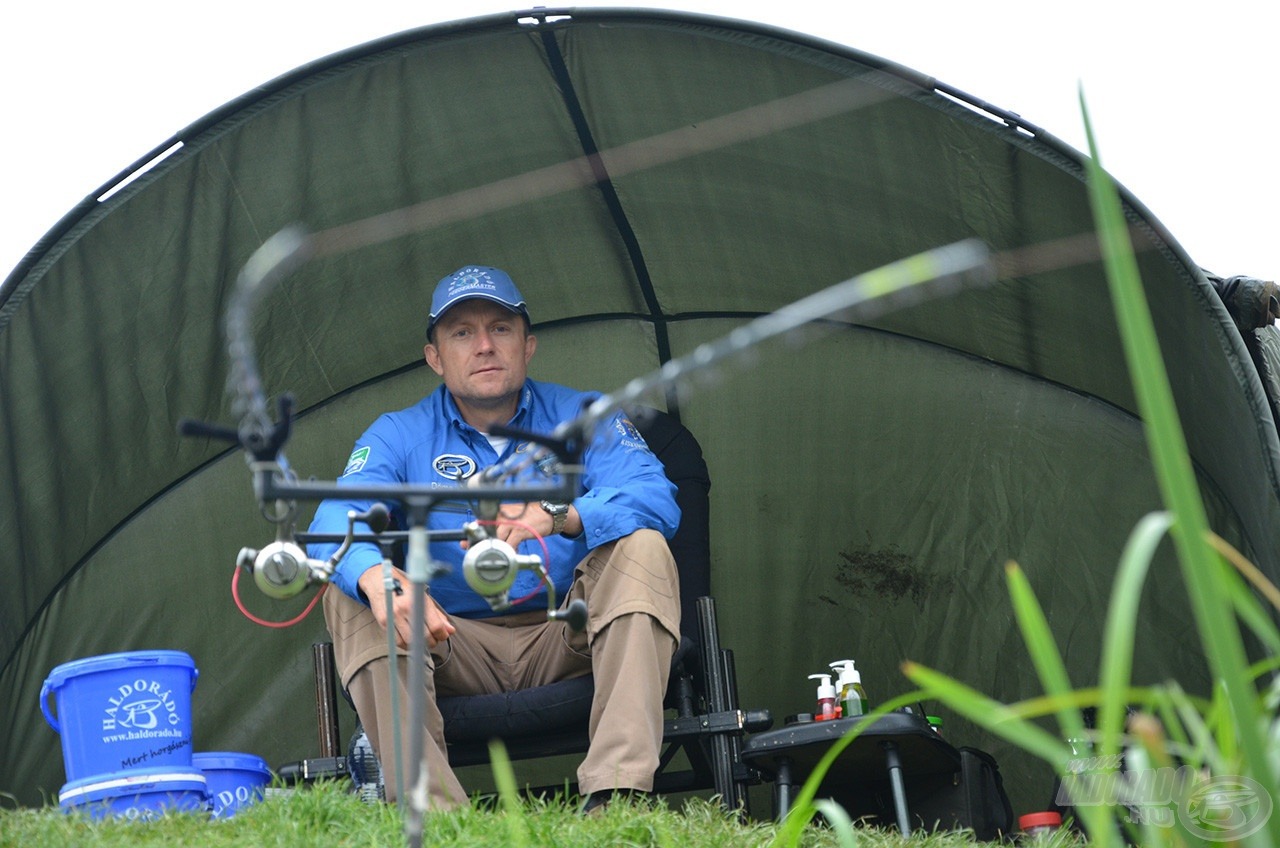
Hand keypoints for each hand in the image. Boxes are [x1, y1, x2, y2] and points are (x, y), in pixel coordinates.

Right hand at [357, 564, 455, 648]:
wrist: (380, 580)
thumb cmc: (405, 588)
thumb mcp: (423, 596)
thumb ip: (438, 615)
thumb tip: (450, 630)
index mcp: (419, 599)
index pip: (435, 626)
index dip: (442, 635)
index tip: (442, 635)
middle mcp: (406, 608)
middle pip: (424, 636)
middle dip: (432, 641)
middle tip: (433, 639)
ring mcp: (394, 616)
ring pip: (411, 642)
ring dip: (419, 645)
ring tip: (422, 640)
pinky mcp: (384, 623)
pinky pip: (398, 642)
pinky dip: (406, 645)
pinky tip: (410, 640)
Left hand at [459, 502, 581, 549]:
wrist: (549, 513)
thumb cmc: (529, 517)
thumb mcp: (511, 517)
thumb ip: (499, 525)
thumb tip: (487, 538)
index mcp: (499, 513)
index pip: (481, 523)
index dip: (472, 535)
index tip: (464, 544)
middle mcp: (503, 517)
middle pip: (487, 532)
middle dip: (480, 545)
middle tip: (476, 554)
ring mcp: (511, 523)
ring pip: (497, 539)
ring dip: (495, 549)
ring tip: (495, 556)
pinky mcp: (521, 531)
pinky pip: (510, 544)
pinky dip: (509, 551)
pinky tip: (510, 554)